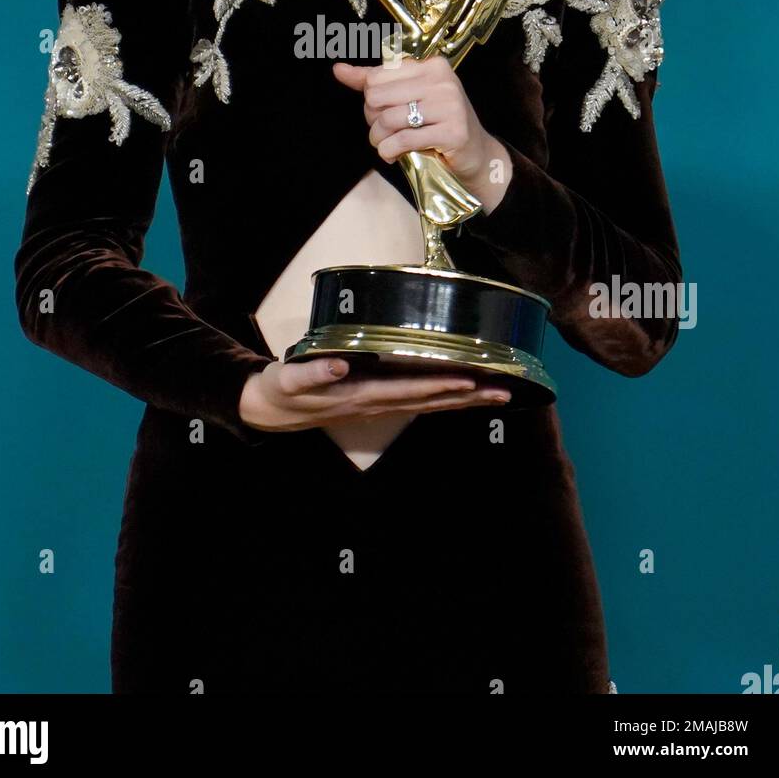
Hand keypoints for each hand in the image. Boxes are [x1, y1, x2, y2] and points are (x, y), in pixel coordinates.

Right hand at [238, 358, 510, 433]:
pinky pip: (421, 403)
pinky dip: (448, 399)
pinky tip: (469, 395)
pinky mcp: (380, 402)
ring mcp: (381, 407)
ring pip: (431, 405)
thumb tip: (338, 366)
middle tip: (505, 391)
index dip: (440, 386)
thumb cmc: (282, 390)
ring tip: (500, 394)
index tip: (471, 380)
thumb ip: (312, 373)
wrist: (273, 411)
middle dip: (468, 397)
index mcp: (361, 395)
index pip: (409, 391)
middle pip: (431, 402)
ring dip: (466, 401)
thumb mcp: (288, 380)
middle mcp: (378, 404)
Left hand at [332, 55, 512, 211]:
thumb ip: (373, 81)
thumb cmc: (438, 122)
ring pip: (388, 119)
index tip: (383, 111)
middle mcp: (442, 81)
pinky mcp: (452, 132)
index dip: (371, 99)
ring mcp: (450, 106)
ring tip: (385, 145)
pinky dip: (389, 151)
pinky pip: (402, 140)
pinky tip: (393, 155)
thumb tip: (338, 69)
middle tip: (383, 131)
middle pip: (378, 97)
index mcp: (431, 66)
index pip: (377, 76)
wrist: (476, 153)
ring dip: (378, 139)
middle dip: (373, 119)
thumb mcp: (409, 96)